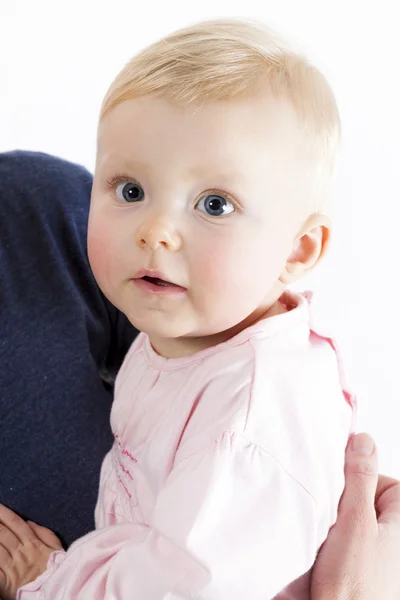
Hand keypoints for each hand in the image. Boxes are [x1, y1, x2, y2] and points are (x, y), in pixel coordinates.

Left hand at [0, 505, 61, 599]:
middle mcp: (20, 552)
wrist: (54, 590)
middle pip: (2, 533)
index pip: (15, 523)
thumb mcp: (55, 547)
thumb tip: (28, 521)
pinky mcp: (4, 581)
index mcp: (32, 542)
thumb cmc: (55, 569)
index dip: (4, 513)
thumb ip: (43, 532)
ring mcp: (11, 566)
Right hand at [311, 433, 399, 599]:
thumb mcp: (355, 522)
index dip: (355, 486)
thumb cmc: (355, 589)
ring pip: (356, 524)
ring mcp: (386, 556)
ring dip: (338, 530)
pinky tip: (331, 563)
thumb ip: (359, 478)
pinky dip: (338, 549)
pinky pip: (352, 545)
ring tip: (330, 550)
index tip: (338, 499)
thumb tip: (363, 440)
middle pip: (367, 501)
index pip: (381, 479)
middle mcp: (398, 537)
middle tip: (332, 529)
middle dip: (344, 509)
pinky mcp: (371, 571)